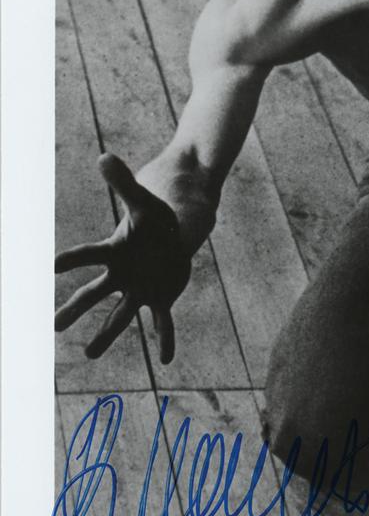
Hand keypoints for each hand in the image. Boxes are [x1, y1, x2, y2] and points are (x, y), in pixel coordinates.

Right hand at [55, 153, 190, 362]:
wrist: (170, 235)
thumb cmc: (152, 220)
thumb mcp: (142, 200)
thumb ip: (123, 182)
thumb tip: (103, 156)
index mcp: (115, 251)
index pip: (91, 255)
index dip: (73, 258)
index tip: (52, 265)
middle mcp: (122, 275)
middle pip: (94, 293)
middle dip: (75, 308)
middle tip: (54, 324)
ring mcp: (140, 289)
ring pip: (120, 316)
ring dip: (106, 335)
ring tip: (90, 354)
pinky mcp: (161, 297)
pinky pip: (163, 322)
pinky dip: (165, 339)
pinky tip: (166, 360)